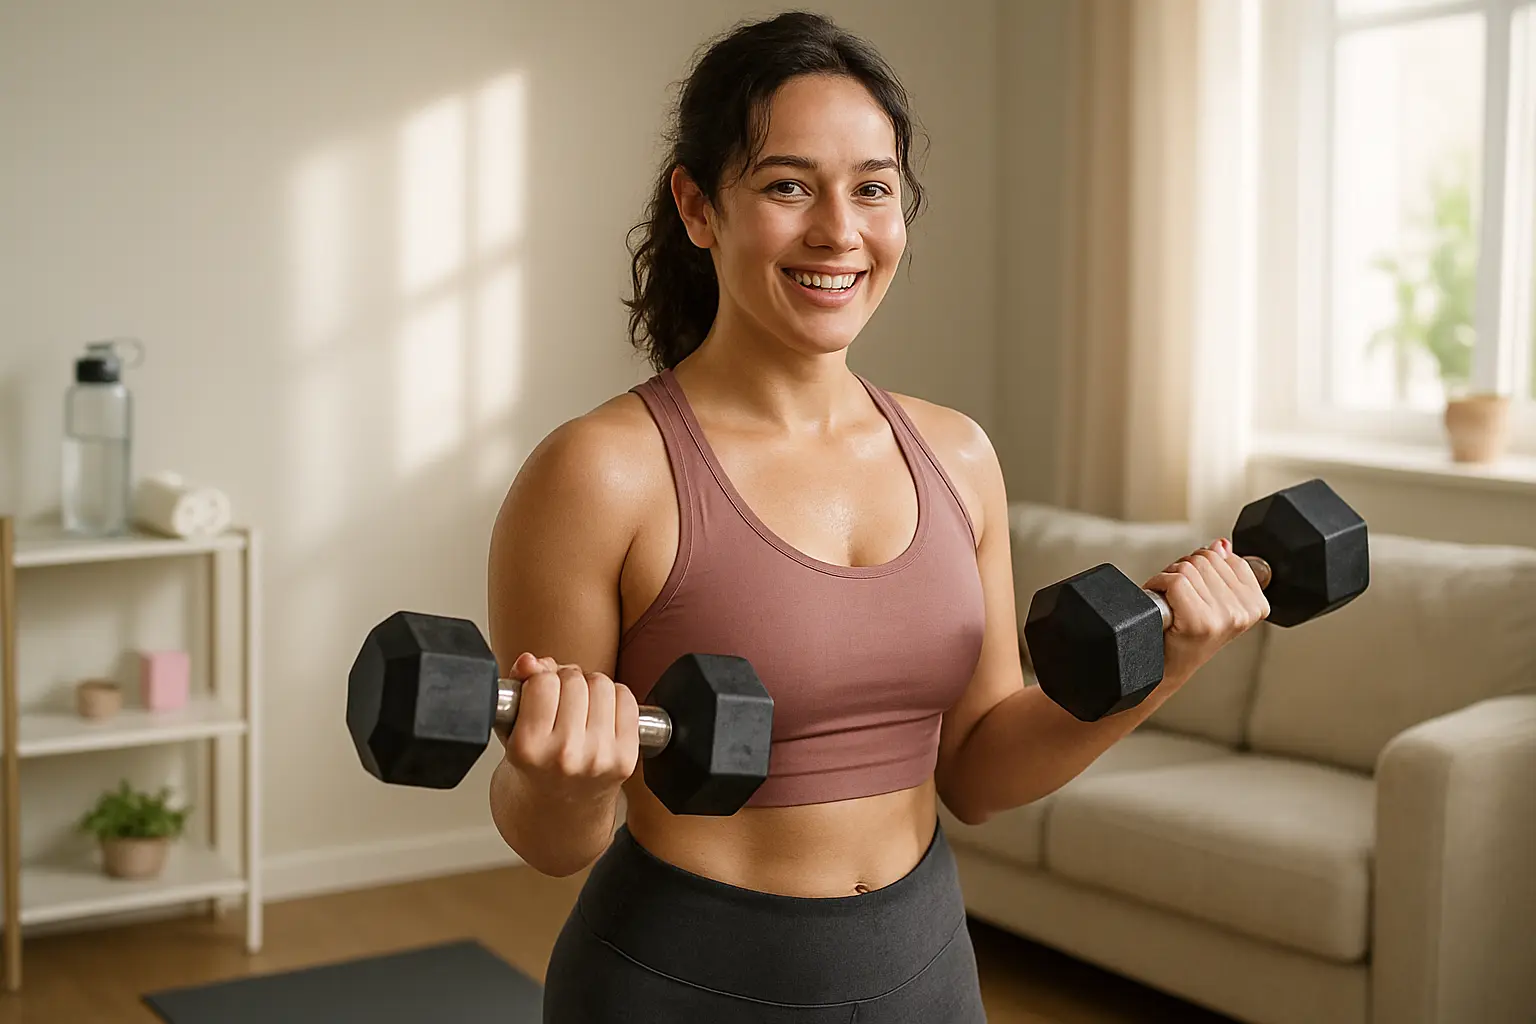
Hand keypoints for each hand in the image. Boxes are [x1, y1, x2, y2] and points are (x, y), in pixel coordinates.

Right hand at [498, 652, 640, 804]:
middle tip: (560, 700)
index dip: (540, 680)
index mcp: (530, 749)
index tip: (539, 692)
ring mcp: (599, 757)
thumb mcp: (512, 729)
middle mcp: (565, 755)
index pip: (543, 682)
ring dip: (591, 686)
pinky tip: (600, 714)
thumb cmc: (534, 767)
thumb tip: (530, 661)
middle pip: (575, 680)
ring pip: (602, 684)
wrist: (558, 816)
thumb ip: (518, 687)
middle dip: (566, 681)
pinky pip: (627, 700)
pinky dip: (615, 698)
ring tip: (579, 706)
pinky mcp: (626, 758)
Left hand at [1143, 538, 1269, 690]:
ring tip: (1171, 603)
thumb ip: (1221, 571)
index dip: (1203, 567)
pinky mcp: (1199, 621)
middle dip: (1185, 570)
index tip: (1198, 590)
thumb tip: (1222, 546)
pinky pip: (1174, 580)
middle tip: (1179, 599)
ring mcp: (1222, 618)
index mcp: (1255, 605)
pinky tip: (1161, 605)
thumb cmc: (1184, 638)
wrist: (1163, 672)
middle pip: (1205, 558)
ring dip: (1169, 578)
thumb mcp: (1212, 601)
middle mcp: (1243, 613)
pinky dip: (1158, 584)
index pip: (1227, 556)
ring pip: (1188, 567)